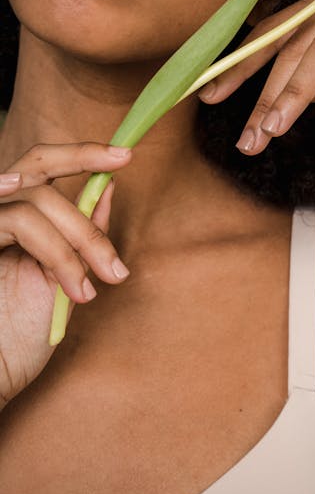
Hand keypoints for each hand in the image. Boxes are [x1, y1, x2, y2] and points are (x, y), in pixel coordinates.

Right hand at [0, 142, 131, 409]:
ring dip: (81, 239)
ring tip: (101, 281)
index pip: (40, 167)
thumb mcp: (62, 280)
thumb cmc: (16, 340)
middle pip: (36, 164)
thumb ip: (79, 235)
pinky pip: (19, 221)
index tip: (123, 155)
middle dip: (83, 163)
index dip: (80, 153)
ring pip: (36, 201)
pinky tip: (74, 281)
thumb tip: (108, 188)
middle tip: (122, 169)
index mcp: (12, 220)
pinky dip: (57, 250)